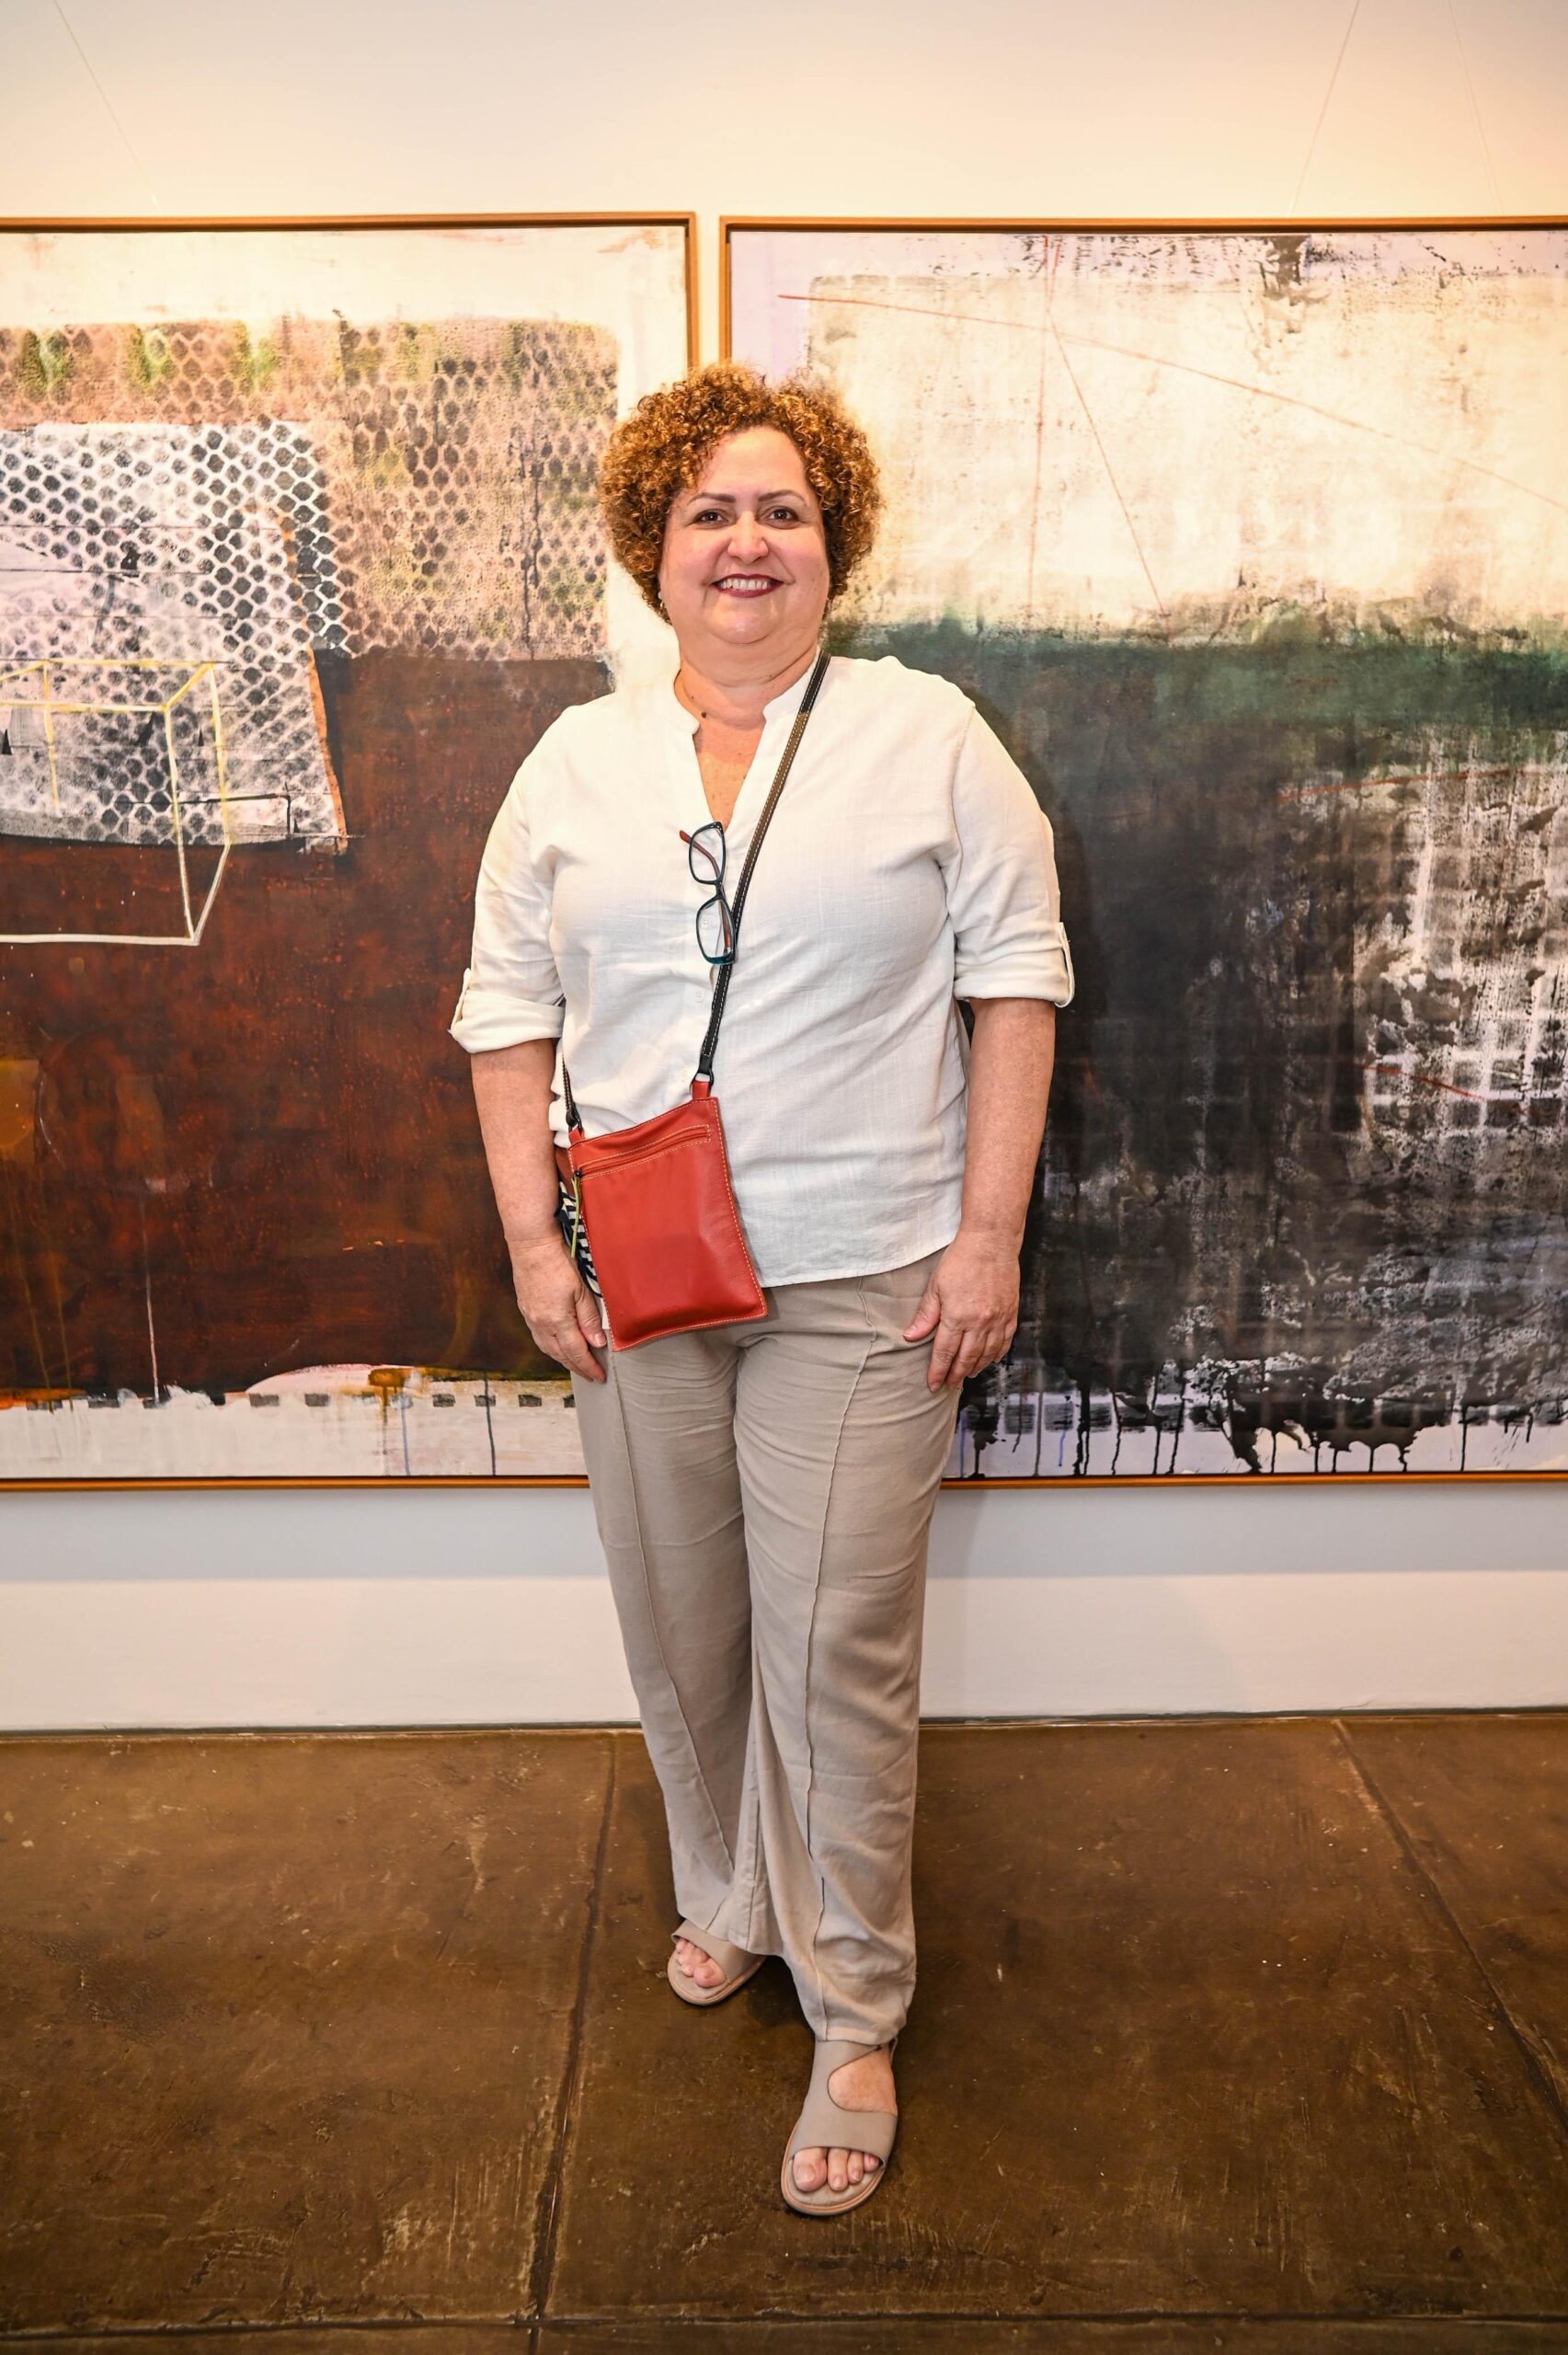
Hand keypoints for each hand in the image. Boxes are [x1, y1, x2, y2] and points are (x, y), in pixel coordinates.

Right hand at [507, 1232, 608, 1382]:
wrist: (530, 1245)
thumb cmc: (556, 1262)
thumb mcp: (580, 1290)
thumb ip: (589, 1318)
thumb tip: (597, 1343)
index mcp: (557, 1321)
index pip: (576, 1352)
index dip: (588, 1367)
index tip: (599, 1377)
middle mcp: (541, 1324)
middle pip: (560, 1355)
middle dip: (576, 1367)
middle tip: (590, 1376)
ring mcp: (530, 1317)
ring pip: (547, 1348)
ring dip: (562, 1360)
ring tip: (575, 1364)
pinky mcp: (525, 1309)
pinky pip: (538, 1338)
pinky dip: (550, 1347)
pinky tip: (556, 1345)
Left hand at [902, 1227, 1018, 1391]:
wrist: (992, 1242)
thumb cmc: (961, 1260)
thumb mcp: (936, 1286)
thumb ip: (926, 1315)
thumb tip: (911, 1337)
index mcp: (958, 1317)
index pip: (945, 1353)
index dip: (938, 1371)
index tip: (933, 1384)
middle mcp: (980, 1323)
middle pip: (966, 1359)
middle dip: (955, 1375)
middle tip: (948, 1385)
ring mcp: (998, 1320)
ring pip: (986, 1355)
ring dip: (975, 1368)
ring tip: (966, 1376)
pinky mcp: (1010, 1314)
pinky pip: (1004, 1343)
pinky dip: (996, 1355)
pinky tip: (988, 1360)